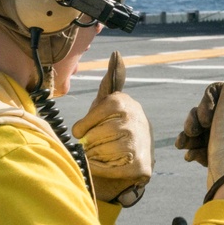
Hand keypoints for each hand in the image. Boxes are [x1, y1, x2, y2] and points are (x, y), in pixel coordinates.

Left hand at [72, 51, 153, 205]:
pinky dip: (100, 170)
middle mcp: (135, 120)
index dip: (86, 124)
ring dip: (94, 157)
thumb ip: (110, 81)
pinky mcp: (141, 166)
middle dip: (90, 143)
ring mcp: (139, 143)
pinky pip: (105, 169)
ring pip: (98, 153)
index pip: (97, 112)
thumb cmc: (114, 127)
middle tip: (100, 143)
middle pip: (94, 136)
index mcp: (124, 102)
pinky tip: (109, 165)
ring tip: (106, 153)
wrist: (136, 159)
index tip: (83, 130)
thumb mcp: (109, 104)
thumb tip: (117, 54)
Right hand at [174, 47, 223, 216]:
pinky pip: (199, 147)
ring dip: (189, 135)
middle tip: (195, 131)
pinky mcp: (218, 157)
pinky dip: (192, 149)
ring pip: (199, 130)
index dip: (205, 103)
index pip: (215, 94)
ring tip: (186, 145)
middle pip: (205, 112)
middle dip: (194, 120)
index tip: (207, 116)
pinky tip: (189, 155)